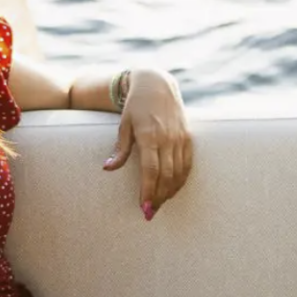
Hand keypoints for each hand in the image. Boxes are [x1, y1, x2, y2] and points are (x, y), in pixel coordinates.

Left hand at [104, 69, 192, 217]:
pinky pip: (187, 164)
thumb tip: (108, 168)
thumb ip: (120, 149)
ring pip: (178, 172)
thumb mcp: (124, 125)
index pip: (150, 170)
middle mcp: (168, 138)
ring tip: (160, 204)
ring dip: (170, 191)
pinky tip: (173, 189)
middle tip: (150, 212)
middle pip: (166, 175)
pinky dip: (181, 179)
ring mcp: (180, 138)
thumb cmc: (136, 105)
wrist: (158, 84)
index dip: (148, 191)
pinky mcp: (188, 137)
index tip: (144, 207)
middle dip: (159, 197)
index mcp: (149, 135)